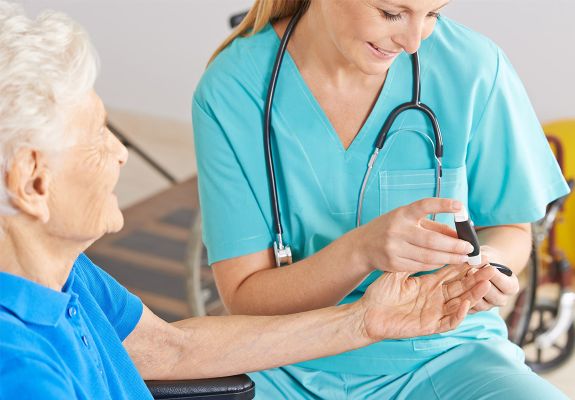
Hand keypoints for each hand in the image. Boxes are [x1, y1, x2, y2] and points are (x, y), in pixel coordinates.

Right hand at [354, 198, 474, 273]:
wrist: (362, 246)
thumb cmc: (391, 229)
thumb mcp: (408, 221)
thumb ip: (433, 226)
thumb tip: (460, 233)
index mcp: (402, 214)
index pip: (424, 206)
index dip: (442, 205)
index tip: (460, 206)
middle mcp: (397, 230)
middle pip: (431, 240)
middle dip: (454, 245)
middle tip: (469, 248)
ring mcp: (394, 248)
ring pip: (428, 257)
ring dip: (449, 258)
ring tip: (462, 258)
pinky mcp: (394, 264)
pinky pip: (420, 266)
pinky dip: (436, 265)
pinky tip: (445, 263)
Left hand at [358, 264, 495, 339]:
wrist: (367, 314)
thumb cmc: (379, 294)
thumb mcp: (396, 273)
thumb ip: (411, 262)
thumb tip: (422, 242)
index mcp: (428, 286)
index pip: (451, 274)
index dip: (464, 266)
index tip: (476, 255)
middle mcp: (434, 299)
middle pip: (461, 288)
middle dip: (476, 278)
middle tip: (490, 266)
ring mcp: (433, 313)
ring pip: (460, 304)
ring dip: (474, 294)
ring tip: (486, 282)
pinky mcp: (429, 326)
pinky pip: (449, 321)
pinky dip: (459, 313)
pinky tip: (467, 303)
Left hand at [466, 246, 519, 312]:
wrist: (481, 267)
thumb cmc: (487, 260)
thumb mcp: (487, 256)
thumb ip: (483, 259)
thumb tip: (475, 259)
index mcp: (511, 287)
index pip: (506, 285)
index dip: (497, 277)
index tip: (489, 267)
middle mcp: (502, 299)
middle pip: (494, 297)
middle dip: (482, 284)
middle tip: (471, 272)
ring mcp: (488, 306)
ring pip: (481, 304)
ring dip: (471, 292)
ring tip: (462, 279)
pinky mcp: (475, 310)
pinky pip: (469, 308)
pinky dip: (462, 300)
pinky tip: (454, 289)